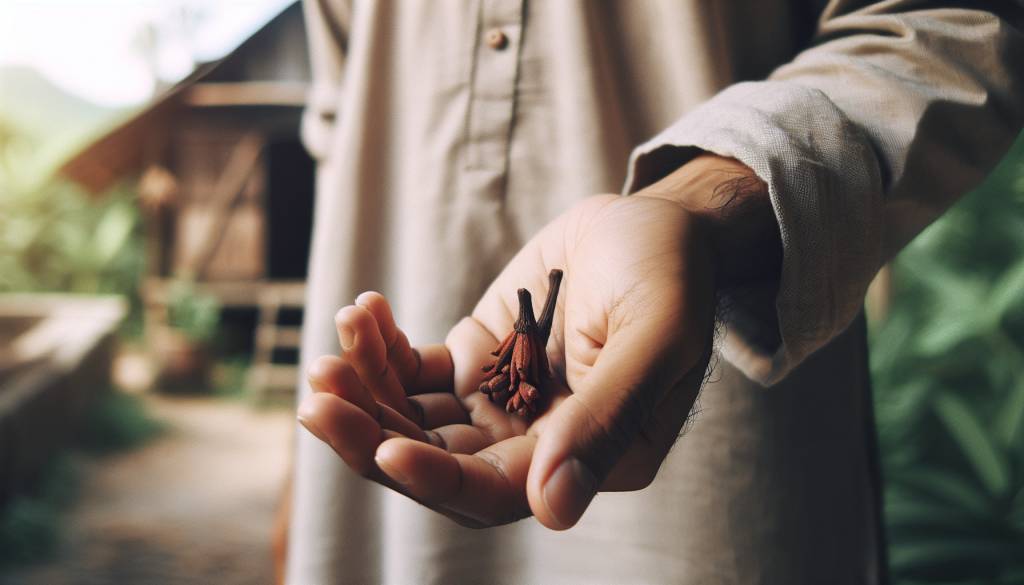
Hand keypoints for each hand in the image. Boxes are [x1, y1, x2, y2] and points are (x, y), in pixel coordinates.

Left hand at [297, 155, 776, 528]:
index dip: (438, 480)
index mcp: (589, 458)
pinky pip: (413, 371)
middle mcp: (537, 444)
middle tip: (321, 395)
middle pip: (437, 464)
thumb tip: (554, 511)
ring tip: (335, 341)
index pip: (497, 493)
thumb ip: (609, 417)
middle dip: (372, 436)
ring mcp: (500, 402)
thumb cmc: (670, 274)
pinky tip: (362, 313)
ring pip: (413, 419)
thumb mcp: (655, 337)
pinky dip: (379, 349)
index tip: (387, 450)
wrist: (652, 223)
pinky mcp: (475, 360)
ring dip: (365, 389)